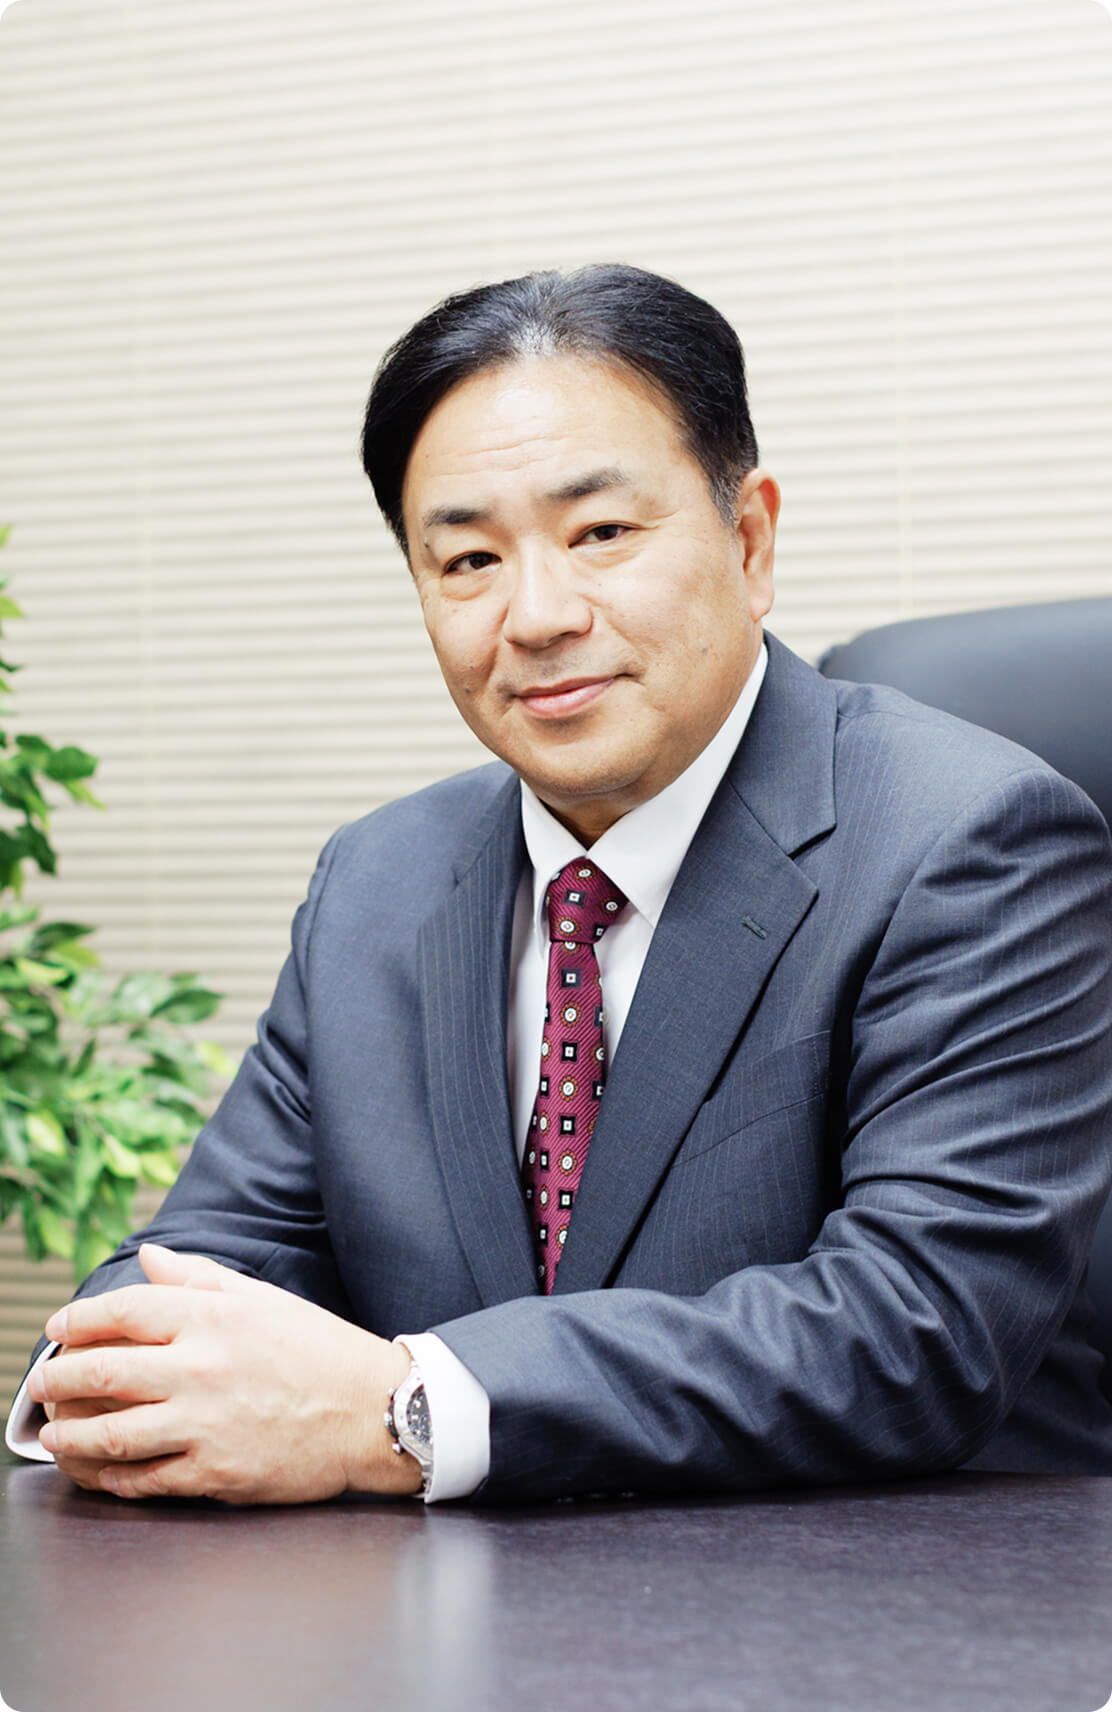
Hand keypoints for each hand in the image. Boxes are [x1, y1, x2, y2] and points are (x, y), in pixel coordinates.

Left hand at [30, 1244, 419, 1504]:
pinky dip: (109, 1478)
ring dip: (69, 1436)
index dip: (77, 1321)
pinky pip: (143, 1480)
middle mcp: (202, 1368)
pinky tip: (97, 1471)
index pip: (122, 1312)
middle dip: (56, 1379)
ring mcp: (205, 1424)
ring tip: (54, 1433)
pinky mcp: (215, 1474)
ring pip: (110, 1435)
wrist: (371, 1411)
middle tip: (41, 1383)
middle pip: (101, 1372)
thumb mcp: (259, 1299)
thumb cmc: (316, 1349)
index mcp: (213, 1317)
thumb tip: (149, 1258)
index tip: (56, 1329)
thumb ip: (197, 1277)